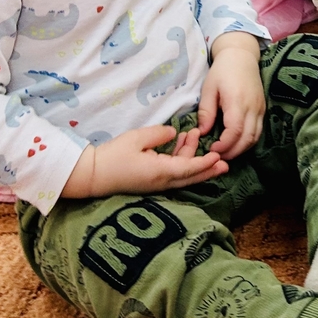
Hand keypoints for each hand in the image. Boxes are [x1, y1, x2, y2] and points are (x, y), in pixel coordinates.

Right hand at [62, 124, 227, 197]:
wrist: (92, 174)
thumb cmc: (114, 155)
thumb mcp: (137, 139)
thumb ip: (159, 135)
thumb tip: (174, 134)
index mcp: (160, 172)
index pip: (189, 169)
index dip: (206, 163)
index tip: (219, 157)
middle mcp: (161, 181)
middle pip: (190, 177)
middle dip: (208, 170)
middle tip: (225, 163)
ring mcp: (155, 184)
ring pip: (181, 174)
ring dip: (191, 157)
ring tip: (195, 136)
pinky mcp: (150, 181)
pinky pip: (171, 173)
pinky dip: (180, 160)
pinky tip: (180, 143)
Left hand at [200, 32, 264, 159]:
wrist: (241, 55)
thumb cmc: (222, 70)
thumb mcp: (209, 88)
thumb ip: (206, 111)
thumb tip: (203, 132)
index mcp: (237, 101)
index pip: (234, 131)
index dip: (224, 145)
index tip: (211, 149)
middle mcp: (252, 107)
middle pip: (247, 139)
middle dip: (232, 152)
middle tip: (217, 156)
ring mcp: (260, 108)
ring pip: (255, 137)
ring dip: (241, 149)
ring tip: (226, 152)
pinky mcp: (263, 109)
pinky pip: (258, 131)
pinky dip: (248, 141)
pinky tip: (236, 142)